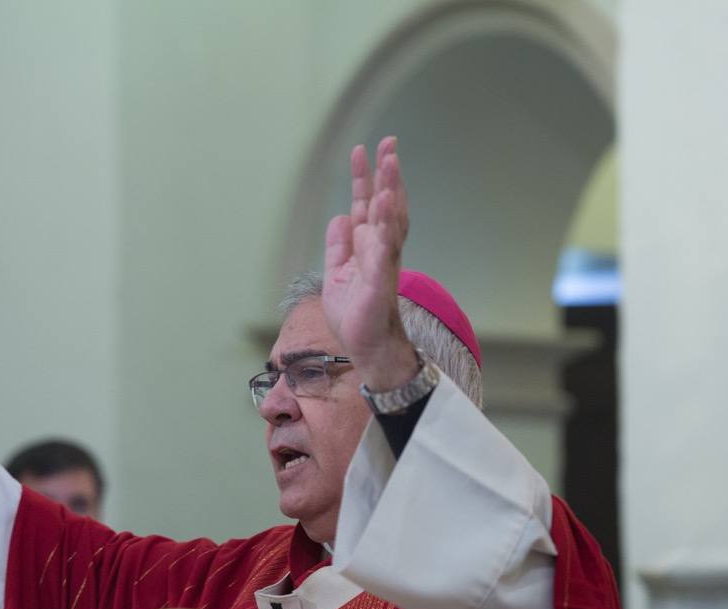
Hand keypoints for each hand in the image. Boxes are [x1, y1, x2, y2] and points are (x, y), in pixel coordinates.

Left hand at [323, 137, 417, 390]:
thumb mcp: (337, 273)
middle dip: (385, 174)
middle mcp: (379, 249)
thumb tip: (339, 217)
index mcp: (367, 246)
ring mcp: (382, 263)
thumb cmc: (355, 314)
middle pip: (384, 204)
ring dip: (390, 190)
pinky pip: (384, 249)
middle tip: (389, 143)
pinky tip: (384, 204)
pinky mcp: (380, 280)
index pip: (368, 205)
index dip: (366, 178)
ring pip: (389, 220)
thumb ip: (338, 245)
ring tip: (390, 163)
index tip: (365, 150)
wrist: (365, 346)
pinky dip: (384, 226)